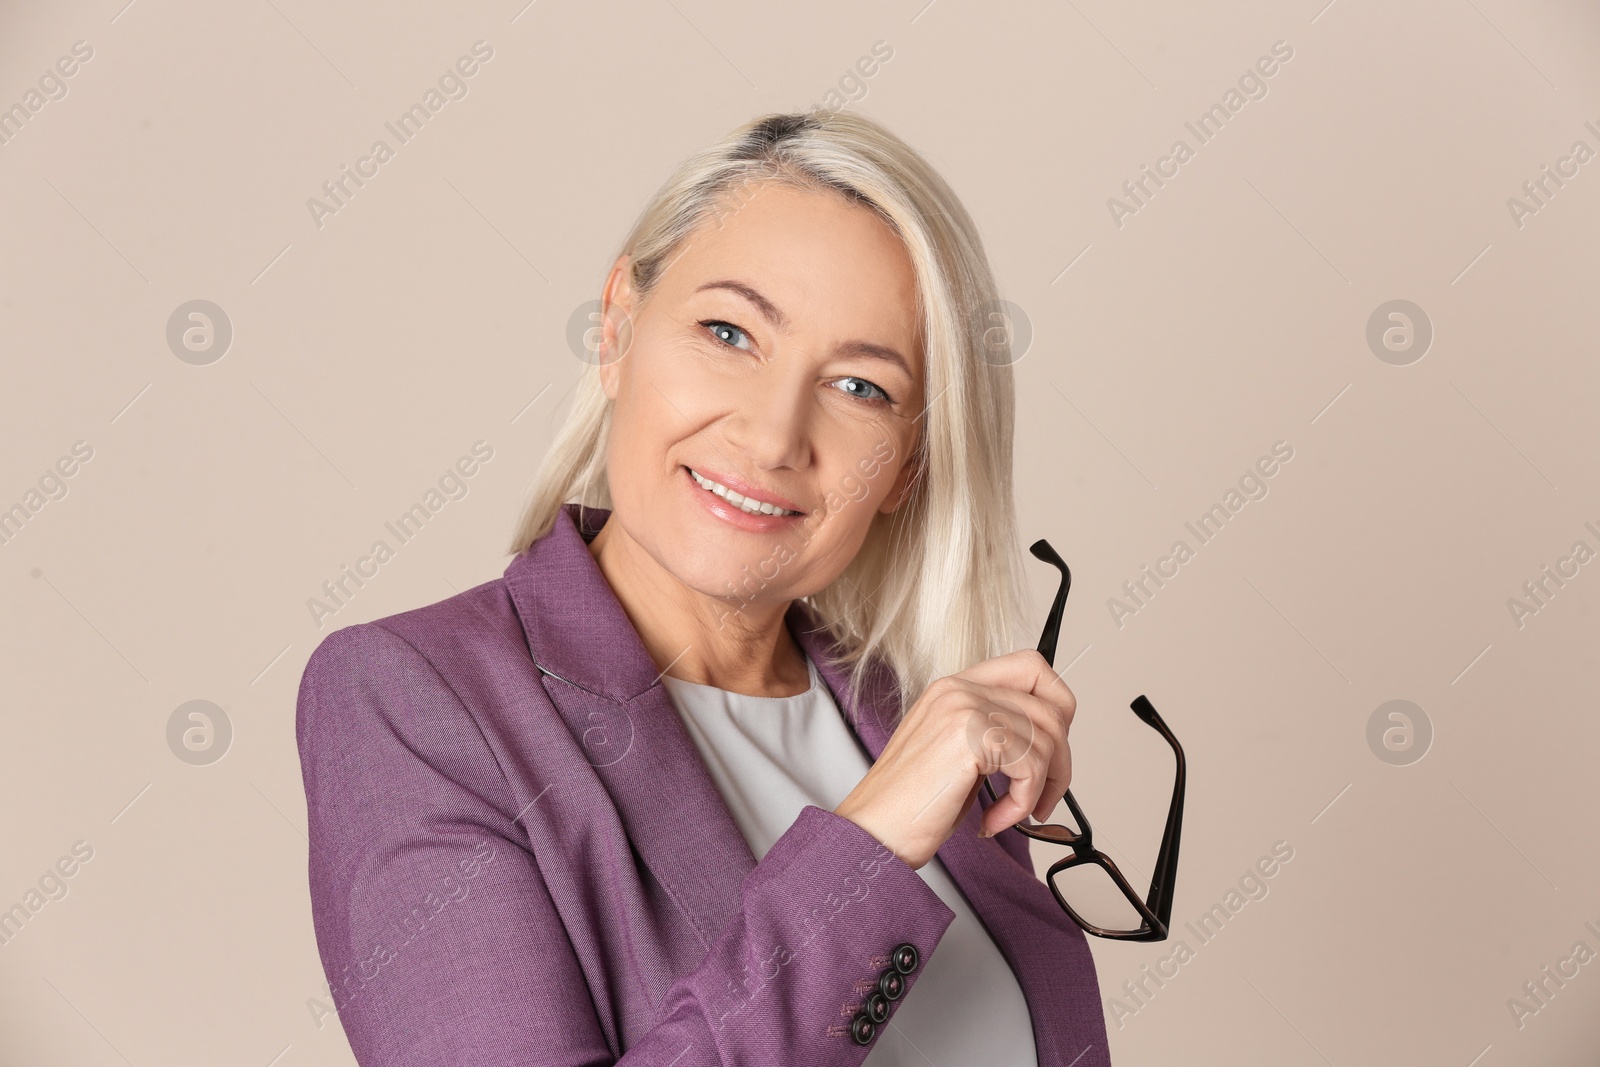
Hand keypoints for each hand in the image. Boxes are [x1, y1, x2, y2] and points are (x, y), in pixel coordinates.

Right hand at [833, 649, 1075, 869]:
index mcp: (954, 688)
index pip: (1030, 666)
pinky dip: (1023, 802)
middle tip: (1043, 792)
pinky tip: (996, 819)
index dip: (1056, 702)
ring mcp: (963, 708)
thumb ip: (992, 733)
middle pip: (1050, 705)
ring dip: (1041, 787)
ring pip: (1047, 738)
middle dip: (1059, 759)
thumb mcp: (956, 755)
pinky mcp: (970, 736)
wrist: (872, 832)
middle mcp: (959, 689)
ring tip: (1012, 813)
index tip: (1054, 744)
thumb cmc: (908, 804)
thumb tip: (1044, 740)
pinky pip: (1031, 766)